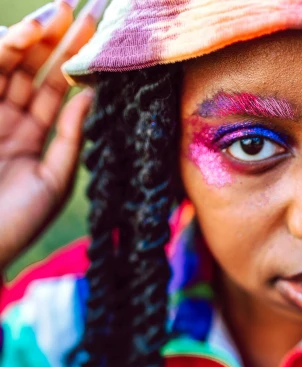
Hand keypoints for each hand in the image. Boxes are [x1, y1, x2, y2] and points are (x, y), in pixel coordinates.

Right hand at [0, 2, 94, 269]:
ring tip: (59, 14)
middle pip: (33, 67)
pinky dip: (3, 50)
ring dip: (32, 35)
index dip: (77, 61)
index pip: (56, 88)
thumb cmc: (17, 222)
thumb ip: (71, 137)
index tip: (103, 34)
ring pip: (8, 62)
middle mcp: (7, 118)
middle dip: (59, 36)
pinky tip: (26, 33)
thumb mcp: (54, 181)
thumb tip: (93, 94)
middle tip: (88, 8)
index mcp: (31, 136)